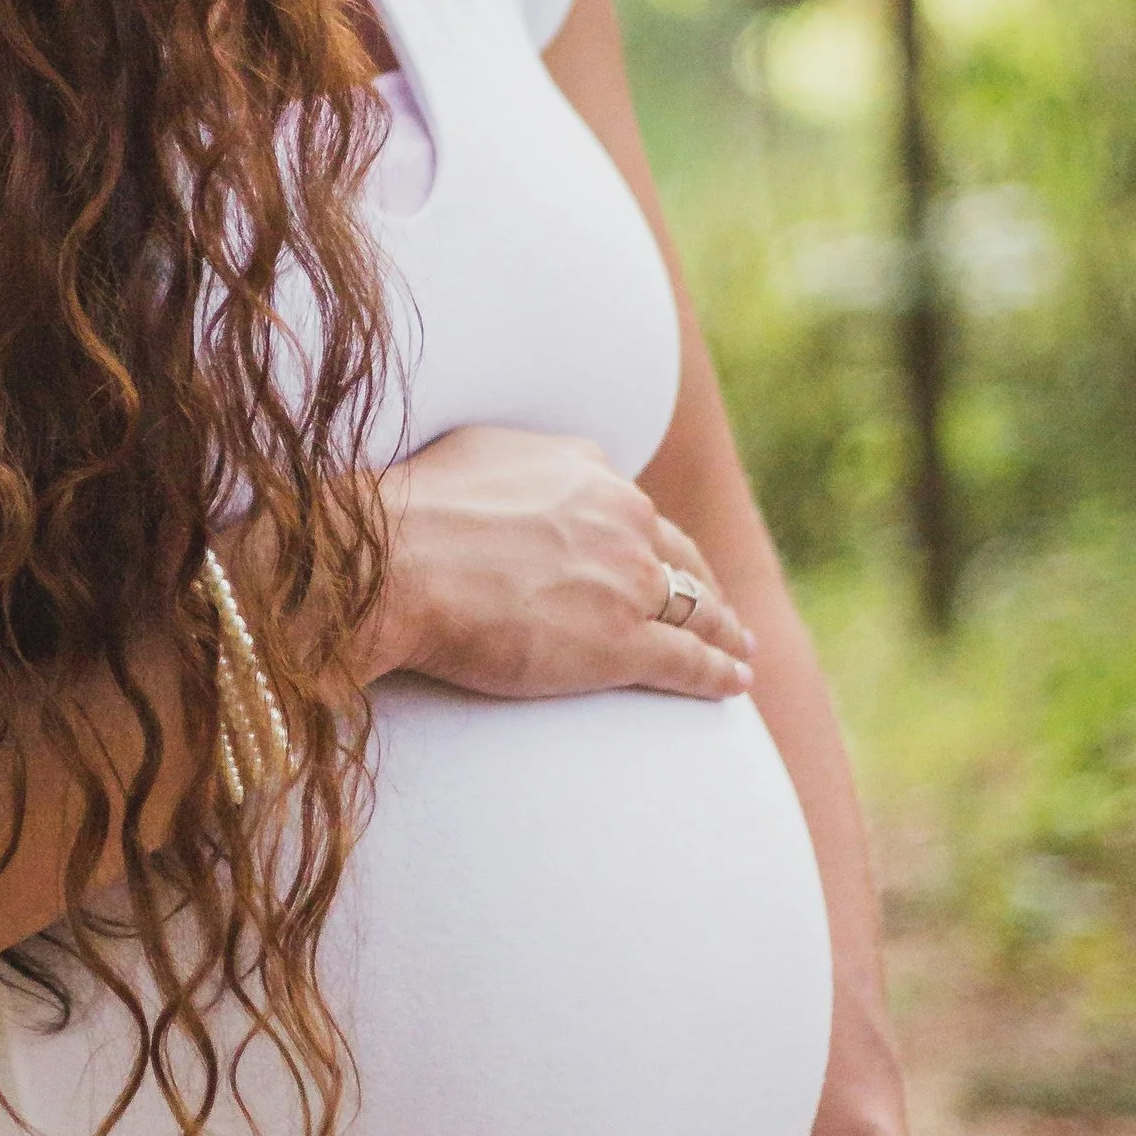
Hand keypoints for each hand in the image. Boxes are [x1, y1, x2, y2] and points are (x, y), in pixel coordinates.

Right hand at [374, 424, 755, 700]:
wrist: (396, 561)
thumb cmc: (413, 509)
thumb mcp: (477, 453)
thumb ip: (520, 465)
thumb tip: (525, 473)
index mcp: (587, 472)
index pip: (633, 510)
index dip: (650, 540)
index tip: (657, 558)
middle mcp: (621, 519)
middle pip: (677, 557)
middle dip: (702, 583)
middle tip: (717, 609)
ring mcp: (627, 582)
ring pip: (695, 608)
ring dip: (723, 631)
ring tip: (739, 650)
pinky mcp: (622, 643)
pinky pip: (687, 661)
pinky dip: (717, 673)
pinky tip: (734, 682)